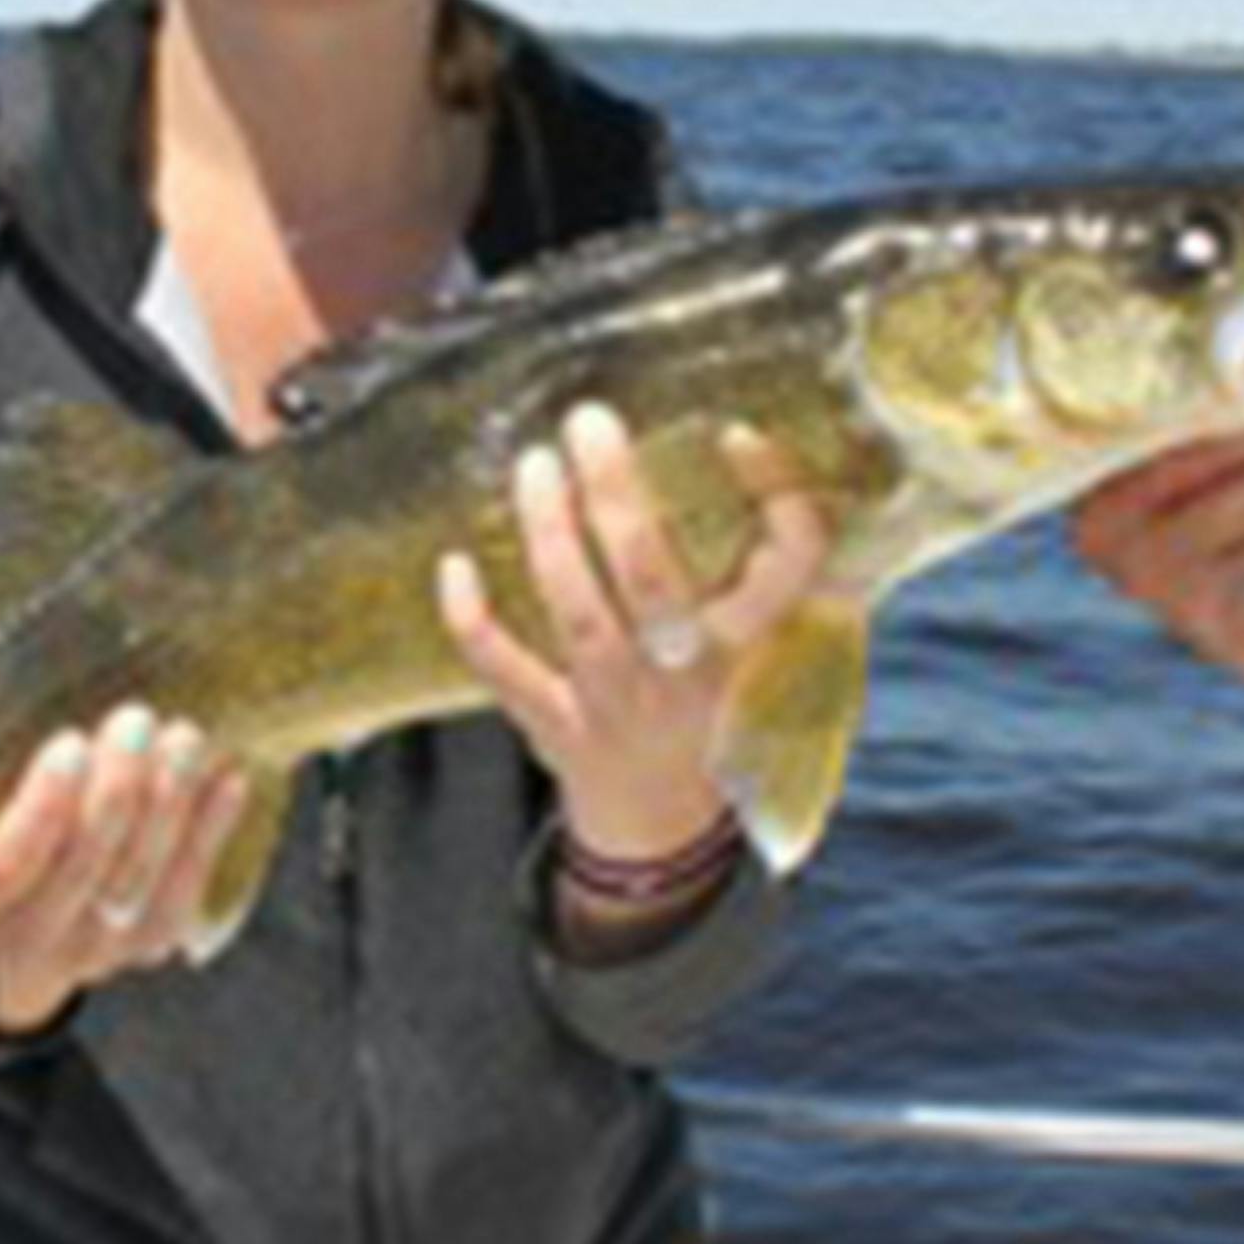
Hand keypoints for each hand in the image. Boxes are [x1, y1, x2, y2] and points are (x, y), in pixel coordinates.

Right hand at [0, 703, 247, 1036]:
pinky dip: (208, 837)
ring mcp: (88, 952)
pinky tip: (229, 780)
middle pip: (82, 872)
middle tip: (136, 722)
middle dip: (118, 792)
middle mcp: (24, 941)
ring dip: (168, 805)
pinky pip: (180, 899)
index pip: (4, 870)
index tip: (70, 745)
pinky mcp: (138, 948)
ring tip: (184, 738)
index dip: (42, 810)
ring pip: (136, 885)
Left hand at [436, 402, 827, 860]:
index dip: (774, 494)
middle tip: (588, 419)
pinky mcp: (557, 726)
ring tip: (534, 464)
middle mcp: (686, 672)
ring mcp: (617, 703)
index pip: (787, 563)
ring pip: (579, 616)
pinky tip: (456, 564)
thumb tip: (741, 439)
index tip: (737, 433)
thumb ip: (759, 559)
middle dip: (617, 493)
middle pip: (652, 576)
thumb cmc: (704, 698)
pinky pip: (507, 673)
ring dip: (550, 535)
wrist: (663, 824)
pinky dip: (474, 622)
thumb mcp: (754, 637)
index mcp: (749, 642)